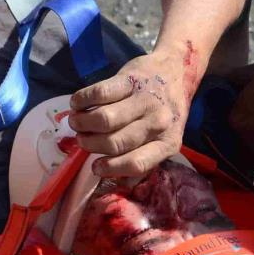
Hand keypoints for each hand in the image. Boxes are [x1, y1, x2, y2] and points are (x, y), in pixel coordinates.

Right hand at [69, 47, 195, 176]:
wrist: (177, 72)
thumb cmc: (165, 110)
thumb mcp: (164, 138)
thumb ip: (145, 159)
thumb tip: (118, 182)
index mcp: (168, 143)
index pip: (136, 163)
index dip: (111, 168)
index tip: (95, 167)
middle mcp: (158, 123)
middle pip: (114, 142)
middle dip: (90, 144)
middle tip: (82, 139)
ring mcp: (145, 99)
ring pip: (104, 119)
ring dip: (83, 123)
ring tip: (76, 122)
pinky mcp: (131, 78)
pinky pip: (100, 93)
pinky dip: (82, 100)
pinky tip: (77, 104)